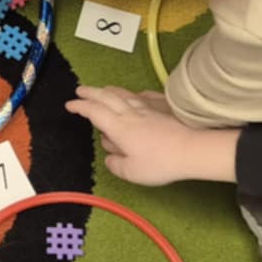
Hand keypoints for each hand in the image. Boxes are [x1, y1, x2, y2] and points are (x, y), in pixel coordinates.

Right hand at [66, 85, 237, 186]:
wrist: (192, 149)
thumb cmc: (160, 163)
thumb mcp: (131, 172)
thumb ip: (115, 164)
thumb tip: (110, 155)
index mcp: (118, 127)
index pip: (94, 112)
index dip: (80, 106)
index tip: (69, 105)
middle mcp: (130, 113)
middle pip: (106, 97)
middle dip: (90, 92)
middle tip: (80, 90)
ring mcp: (147, 108)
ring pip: (124, 94)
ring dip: (109, 90)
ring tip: (102, 89)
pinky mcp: (163, 108)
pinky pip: (145, 96)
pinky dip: (135, 94)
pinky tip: (136, 95)